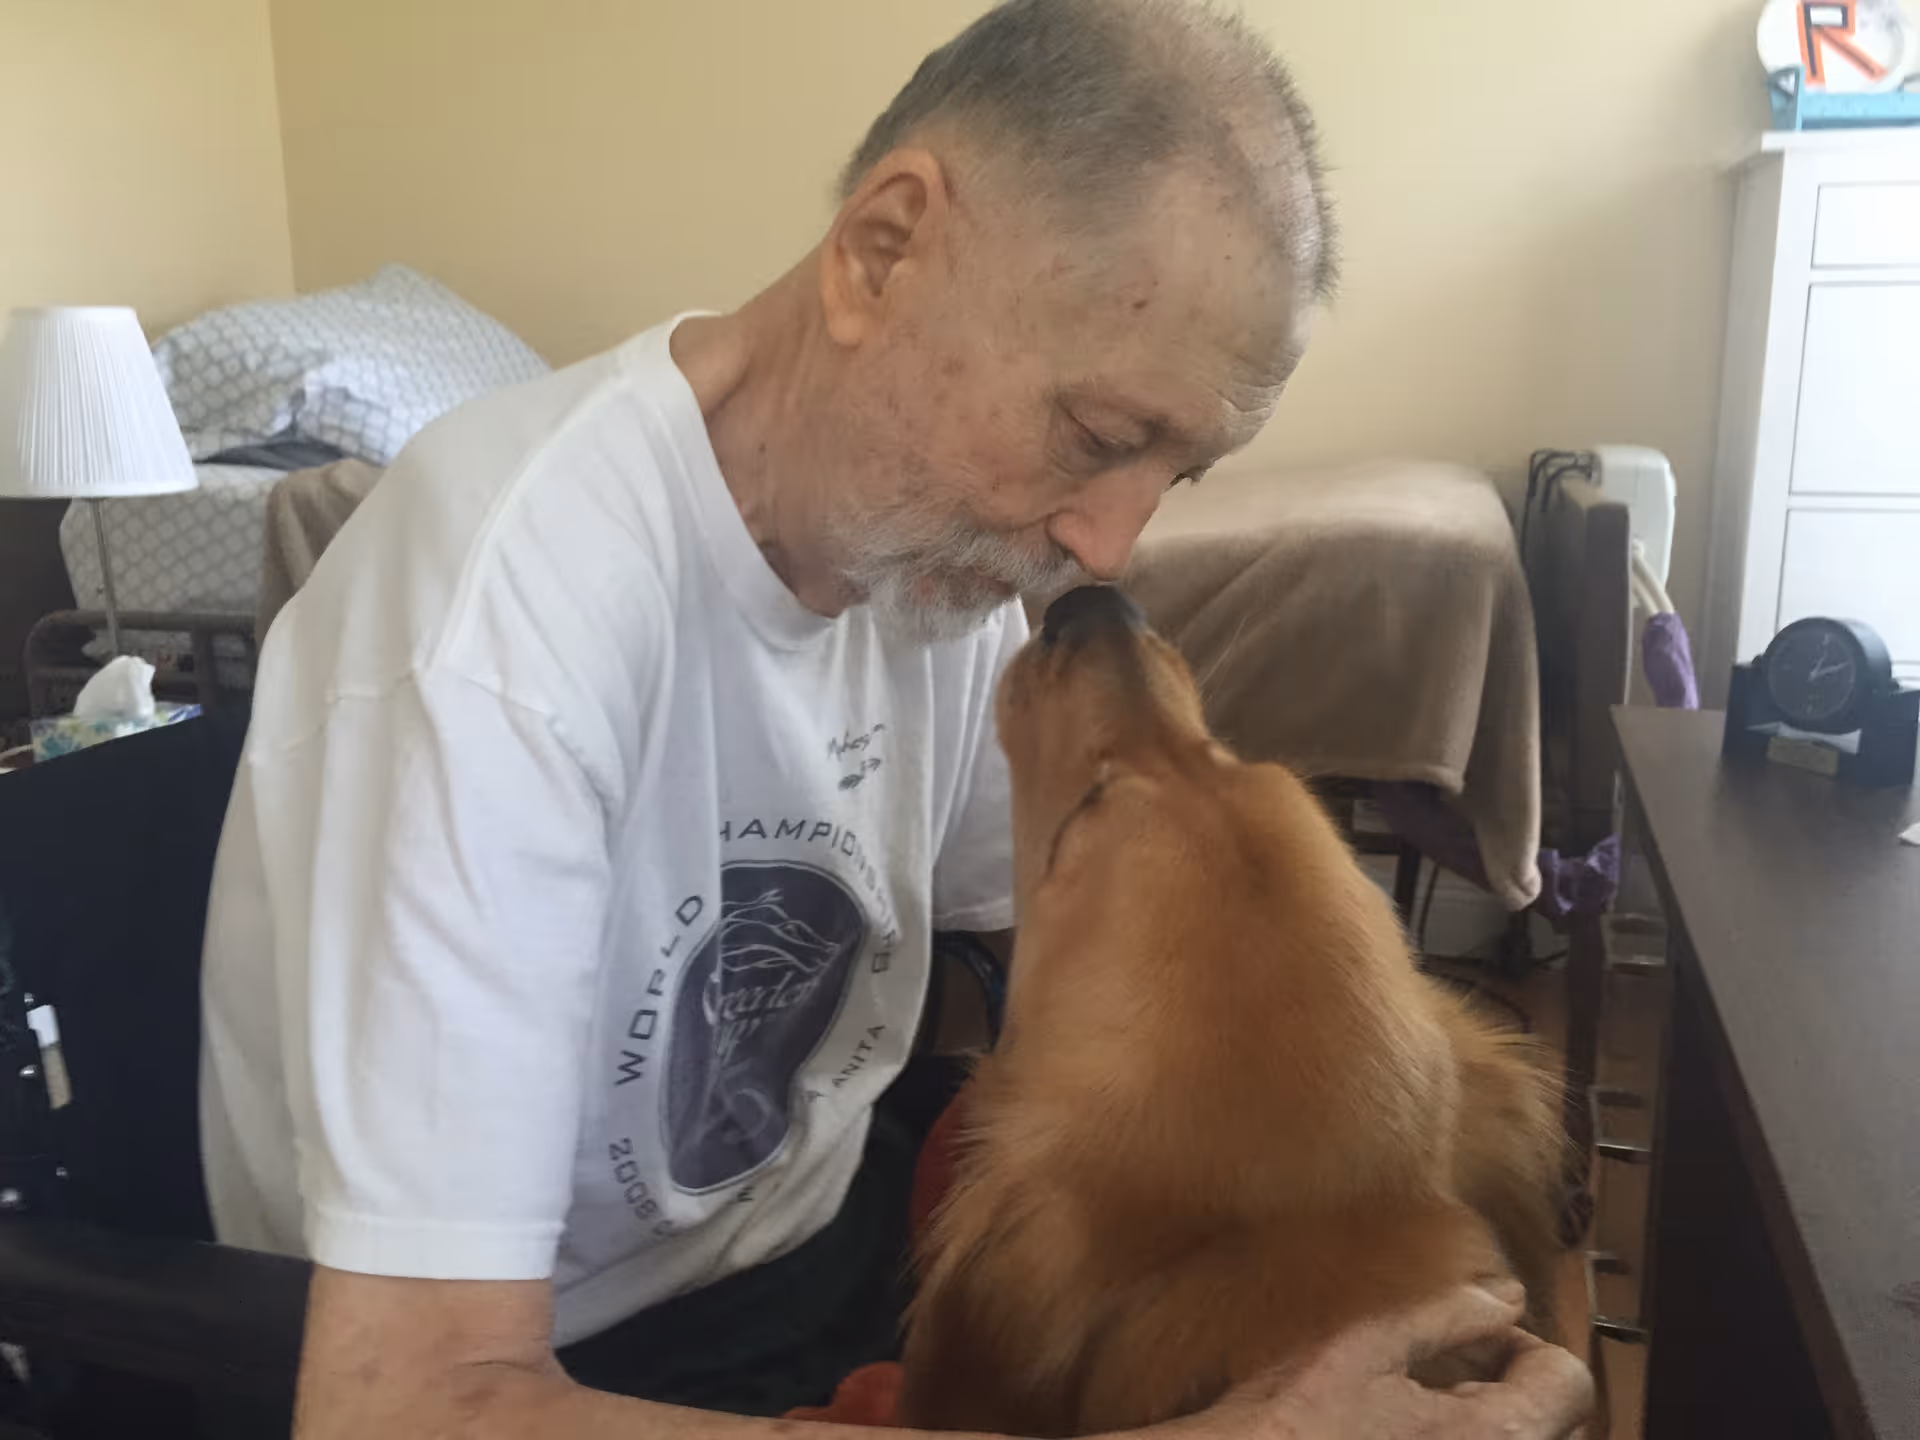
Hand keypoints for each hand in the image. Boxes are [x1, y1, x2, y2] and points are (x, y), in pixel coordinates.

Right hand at [1188, 1283, 1593, 1439]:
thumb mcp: (1365, 1347)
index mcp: (1497, 1437)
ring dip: (1492, 1424)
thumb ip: (1448, 1316)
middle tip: (1447, 1377)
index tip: (1476, 1348)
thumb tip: (1505, 1296)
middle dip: (1511, 1392)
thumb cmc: (1290, 1427)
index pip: (1569, 1382)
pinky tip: (1406, 1439)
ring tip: (1424, 1416)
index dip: (1522, 1350)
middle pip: (1557, 1426)